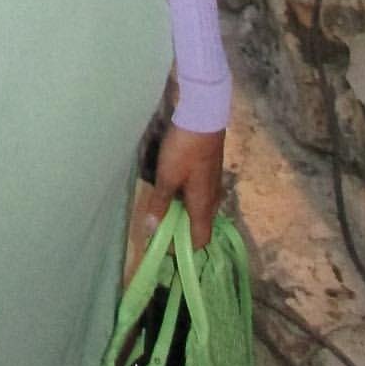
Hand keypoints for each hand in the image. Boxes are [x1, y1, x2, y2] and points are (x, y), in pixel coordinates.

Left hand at [143, 124, 225, 250]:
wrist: (203, 117)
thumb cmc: (184, 150)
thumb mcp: (167, 177)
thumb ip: (160, 204)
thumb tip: (151, 229)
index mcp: (203, 206)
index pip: (201, 240)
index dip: (184, 248)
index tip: (164, 245)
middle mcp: (212, 198)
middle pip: (201, 224)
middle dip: (182, 230)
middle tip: (160, 226)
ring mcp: (213, 183)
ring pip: (200, 207)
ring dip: (184, 212)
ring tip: (163, 207)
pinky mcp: (209, 169)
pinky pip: (200, 193)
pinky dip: (187, 197)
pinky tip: (174, 187)